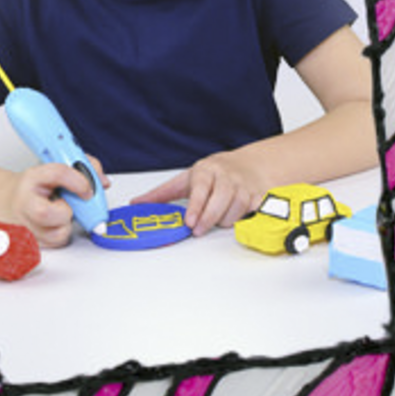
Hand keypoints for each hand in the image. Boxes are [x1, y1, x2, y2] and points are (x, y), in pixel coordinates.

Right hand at [11, 159, 108, 248]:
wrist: (10, 201)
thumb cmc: (36, 186)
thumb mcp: (54, 170)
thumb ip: (83, 169)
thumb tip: (103, 182)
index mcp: (32, 178)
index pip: (56, 174)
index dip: (77, 181)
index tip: (88, 189)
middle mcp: (25, 202)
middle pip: (44, 213)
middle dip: (67, 212)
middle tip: (71, 207)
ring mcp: (25, 225)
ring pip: (55, 234)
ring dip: (67, 225)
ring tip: (62, 214)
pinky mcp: (31, 242)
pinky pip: (57, 243)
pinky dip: (63, 234)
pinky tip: (57, 223)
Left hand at [132, 151, 267, 235]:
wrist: (248, 166)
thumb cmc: (212, 174)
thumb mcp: (186, 180)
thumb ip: (162, 194)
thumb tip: (136, 204)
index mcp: (206, 170)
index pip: (201, 188)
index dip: (196, 206)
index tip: (189, 221)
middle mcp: (226, 176)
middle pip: (220, 200)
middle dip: (208, 218)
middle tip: (198, 229)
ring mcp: (243, 185)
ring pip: (235, 209)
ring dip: (223, 220)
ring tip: (215, 219)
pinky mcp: (258, 195)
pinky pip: (251, 212)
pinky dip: (243, 218)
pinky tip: (236, 216)